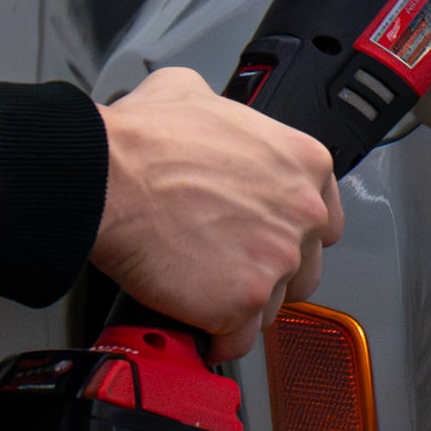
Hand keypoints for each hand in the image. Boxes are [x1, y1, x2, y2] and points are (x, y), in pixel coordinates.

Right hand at [90, 67, 344, 359]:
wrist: (107, 176)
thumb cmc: (143, 142)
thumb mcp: (191, 93)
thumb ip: (222, 111)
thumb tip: (206, 112)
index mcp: (304, 163)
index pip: (323, 218)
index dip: (290, 234)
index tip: (266, 240)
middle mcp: (303, 212)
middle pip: (305, 266)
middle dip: (270, 272)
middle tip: (229, 266)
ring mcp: (277, 259)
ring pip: (273, 305)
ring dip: (242, 304)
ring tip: (204, 291)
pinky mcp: (243, 300)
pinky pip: (239, 337)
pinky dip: (218, 337)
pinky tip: (199, 325)